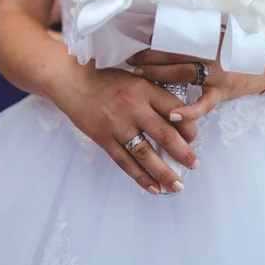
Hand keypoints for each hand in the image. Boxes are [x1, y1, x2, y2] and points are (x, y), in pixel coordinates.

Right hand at [47, 61, 198, 194]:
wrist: (71, 81)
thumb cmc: (105, 78)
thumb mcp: (135, 77)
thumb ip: (154, 94)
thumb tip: (178, 115)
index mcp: (144, 89)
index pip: (175, 109)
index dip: (188, 126)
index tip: (194, 138)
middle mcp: (133, 107)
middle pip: (164, 134)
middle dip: (183, 153)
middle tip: (194, 165)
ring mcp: (117, 125)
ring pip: (145, 153)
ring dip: (164, 172)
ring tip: (177, 186)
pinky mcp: (103, 138)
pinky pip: (124, 162)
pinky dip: (140, 177)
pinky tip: (153, 188)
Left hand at [127, 42, 264, 121]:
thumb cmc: (236, 52)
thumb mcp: (220, 37)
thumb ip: (197, 36)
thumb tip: (162, 31)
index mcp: (208, 39)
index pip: (177, 39)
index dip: (156, 41)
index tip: (138, 43)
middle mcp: (211, 54)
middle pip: (176, 54)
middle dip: (151, 57)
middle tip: (131, 60)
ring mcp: (216, 75)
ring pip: (184, 73)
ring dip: (159, 74)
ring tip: (139, 76)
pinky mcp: (221, 94)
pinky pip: (203, 104)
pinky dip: (188, 110)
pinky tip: (171, 114)